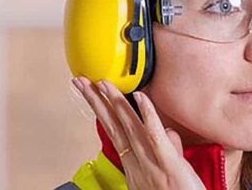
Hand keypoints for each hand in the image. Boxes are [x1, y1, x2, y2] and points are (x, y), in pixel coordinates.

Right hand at [72, 77, 204, 189]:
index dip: (101, 110)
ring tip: (103, 83)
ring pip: (130, 128)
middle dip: (96, 102)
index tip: (90, 93)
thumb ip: (167, 148)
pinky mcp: (170, 166)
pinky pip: (156, 137)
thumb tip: (167, 131)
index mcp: (135, 165)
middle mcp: (138, 163)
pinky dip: (148, 116)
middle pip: (114, 126)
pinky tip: (140, 97)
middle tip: (81, 81)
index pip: (114, 131)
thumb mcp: (169, 170)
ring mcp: (152, 164)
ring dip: (116, 103)